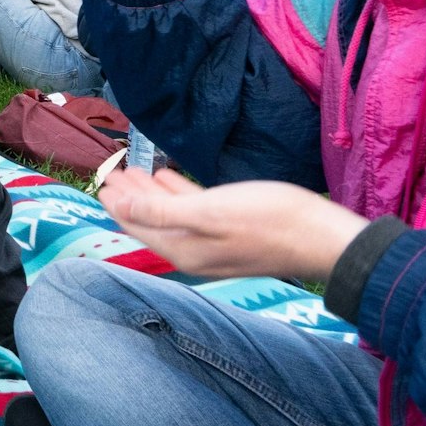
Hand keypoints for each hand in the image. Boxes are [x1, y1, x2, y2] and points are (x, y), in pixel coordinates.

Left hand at [98, 168, 367, 282]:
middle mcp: (194, 252)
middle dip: (131, 197)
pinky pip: (194, 213)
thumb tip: (122, 206)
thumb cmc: (269, 220)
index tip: (103, 181)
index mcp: (183, 249)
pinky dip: (178, 196)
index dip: (118, 203)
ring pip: (171, 216)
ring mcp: (214, 245)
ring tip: (136, 172)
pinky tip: (172, 180)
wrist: (323, 237)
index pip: (138, 225)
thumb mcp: (209, 211)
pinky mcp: (232, 233)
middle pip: (151, 221)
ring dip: (152, 194)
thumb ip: (162, 210)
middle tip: (114, 172)